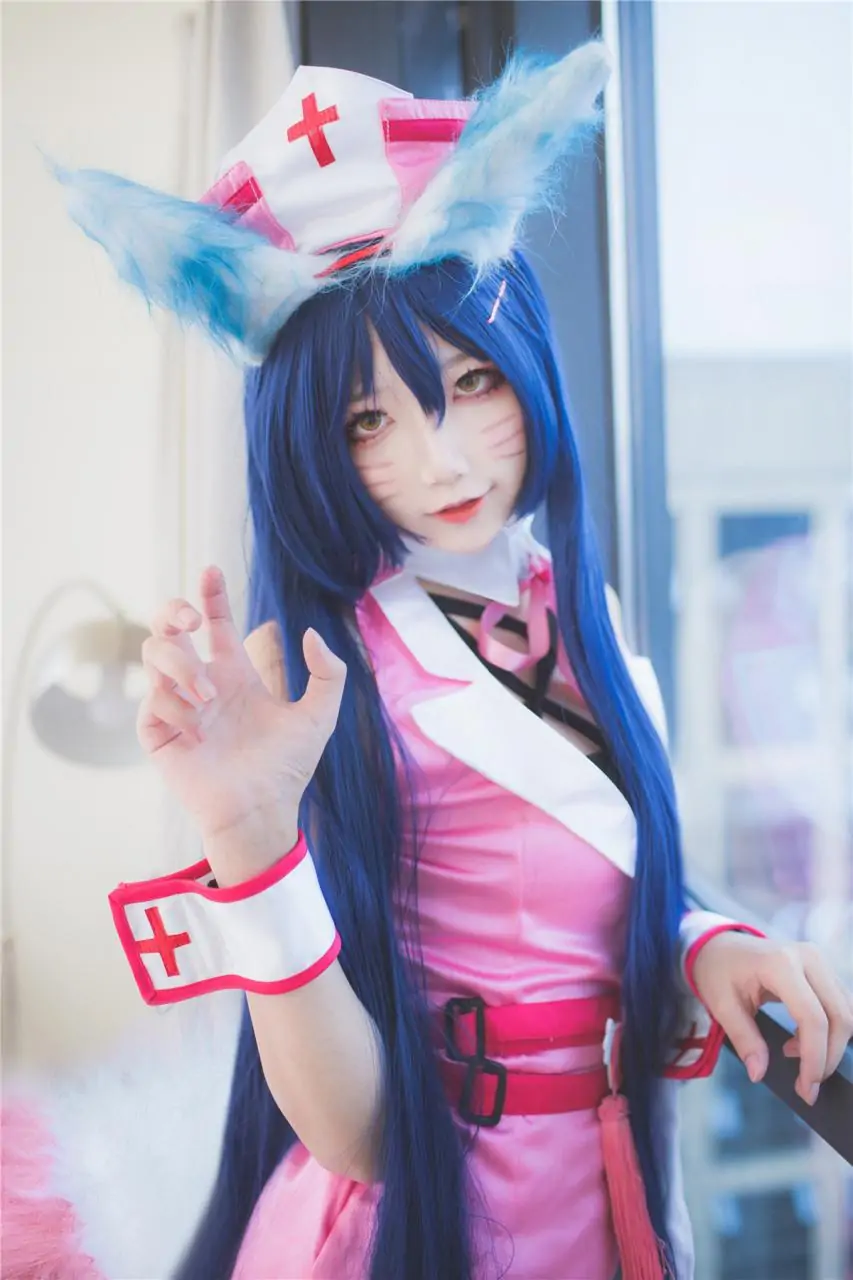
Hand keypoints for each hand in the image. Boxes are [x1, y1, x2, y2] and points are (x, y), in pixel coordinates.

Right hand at [138, 565, 346, 842]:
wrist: (263, 809)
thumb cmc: (287, 767)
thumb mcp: (319, 715)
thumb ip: (328, 672)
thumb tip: (310, 633)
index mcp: (234, 672)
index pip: (216, 622)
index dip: (211, 594)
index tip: (212, 570)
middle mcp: (201, 682)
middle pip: (168, 628)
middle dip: (171, 610)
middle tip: (190, 619)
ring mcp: (177, 705)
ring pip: (154, 654)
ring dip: (180, 665)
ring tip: (209, 695)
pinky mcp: (158, 732)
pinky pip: (152, 701)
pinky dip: (174, 706)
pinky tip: (197, 728)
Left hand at [691, 932, 852, 1104]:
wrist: (721, 946)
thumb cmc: (719, 971)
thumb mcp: (721, 1005)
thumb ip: (744, 1039)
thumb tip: (759, 1073)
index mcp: (780, 964)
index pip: (813, 1018)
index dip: (815, 1058)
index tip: (806, 1088)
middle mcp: (808, 958)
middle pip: (839, 1018)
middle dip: (828, 1058)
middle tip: (806, 1085)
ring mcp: (820, 960)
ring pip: (846, 1013)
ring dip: (830, 1045)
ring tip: (794, 1053)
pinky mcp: (824, 969)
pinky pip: (841, 1006)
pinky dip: (829, 1031)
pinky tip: (800, 1039)